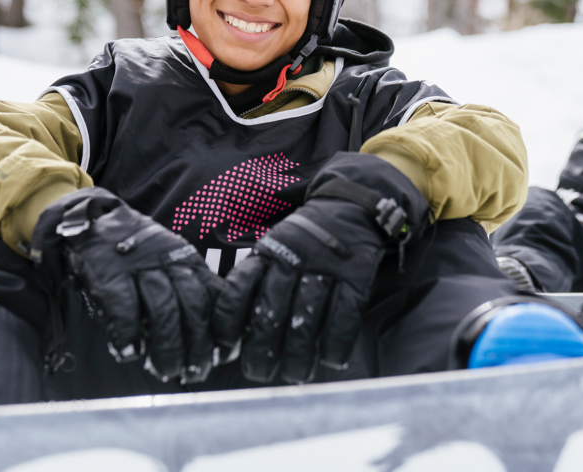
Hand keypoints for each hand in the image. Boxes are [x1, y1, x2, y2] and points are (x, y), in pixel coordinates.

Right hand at [32, 187, 222, 382]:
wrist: (92, 222)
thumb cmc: (137, 257)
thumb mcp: (171, 265)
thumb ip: (190, 294)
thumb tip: (212, 343)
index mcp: (188, 261)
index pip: (216, 294)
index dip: (223, 327)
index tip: (224, 354)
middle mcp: (168, 262)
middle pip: (193, 305)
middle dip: (197, 345)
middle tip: (195, 373)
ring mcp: (139, 267)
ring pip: (163, 308)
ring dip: (167, 346)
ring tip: (165, 371)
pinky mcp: (109, 275)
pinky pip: (124, 308)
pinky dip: (129, 334)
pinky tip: (130, 352)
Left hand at [211, 152, 426, 383]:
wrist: (351, 207)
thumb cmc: (304, 242)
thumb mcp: (274, 249)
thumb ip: (257, 284)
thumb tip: (232, 338)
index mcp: (268, 252)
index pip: (240, 288)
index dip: (228, 321)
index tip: (226, 348)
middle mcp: (294, 258)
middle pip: (272, 310)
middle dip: (262, 349)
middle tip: (259, 374)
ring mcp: (326, 265)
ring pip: (307, 316)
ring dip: (300, 353)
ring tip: (296, 375)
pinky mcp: (356, 273)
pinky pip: (345, 313)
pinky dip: (337, 341)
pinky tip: (332, 360)